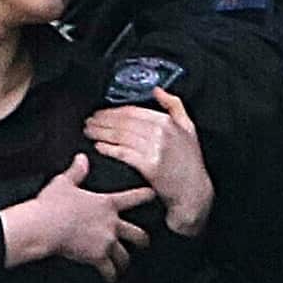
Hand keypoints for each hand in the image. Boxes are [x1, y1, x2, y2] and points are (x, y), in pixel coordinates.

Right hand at [1, 153, 153, 282]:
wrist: (45, 226)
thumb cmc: (53, 204)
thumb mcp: (65, 183)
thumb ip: (77, 171)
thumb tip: (81, 158)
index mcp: (107, 203)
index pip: (134, 198)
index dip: (146, 196)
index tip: (153, 196)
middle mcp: (112, 223)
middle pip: (138, 234)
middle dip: (143, 240)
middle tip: (144, 243)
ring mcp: (106, 241)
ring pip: (125, 255)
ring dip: (125, 261)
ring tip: (124, 266)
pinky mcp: (97, 257)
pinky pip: (110, 270)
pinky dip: (111, 276)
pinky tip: (111, 279)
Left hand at [84, 87, 213, 236]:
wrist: (193, 192)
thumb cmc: (190, 163)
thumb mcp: (189, 128)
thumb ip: (174, 105)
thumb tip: (158, 90)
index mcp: (168, 121)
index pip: (133, 111)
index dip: (113, 111)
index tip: (101, 112)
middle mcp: (161, 133)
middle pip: (123, 122)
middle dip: (102, 120)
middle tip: (89, 121)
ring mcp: (154, 149)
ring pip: (121, 136)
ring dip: (101, 132)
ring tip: (89, 132)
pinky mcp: (148, 166)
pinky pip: (123, 154)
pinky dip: (109, 149)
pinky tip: (99, 147)